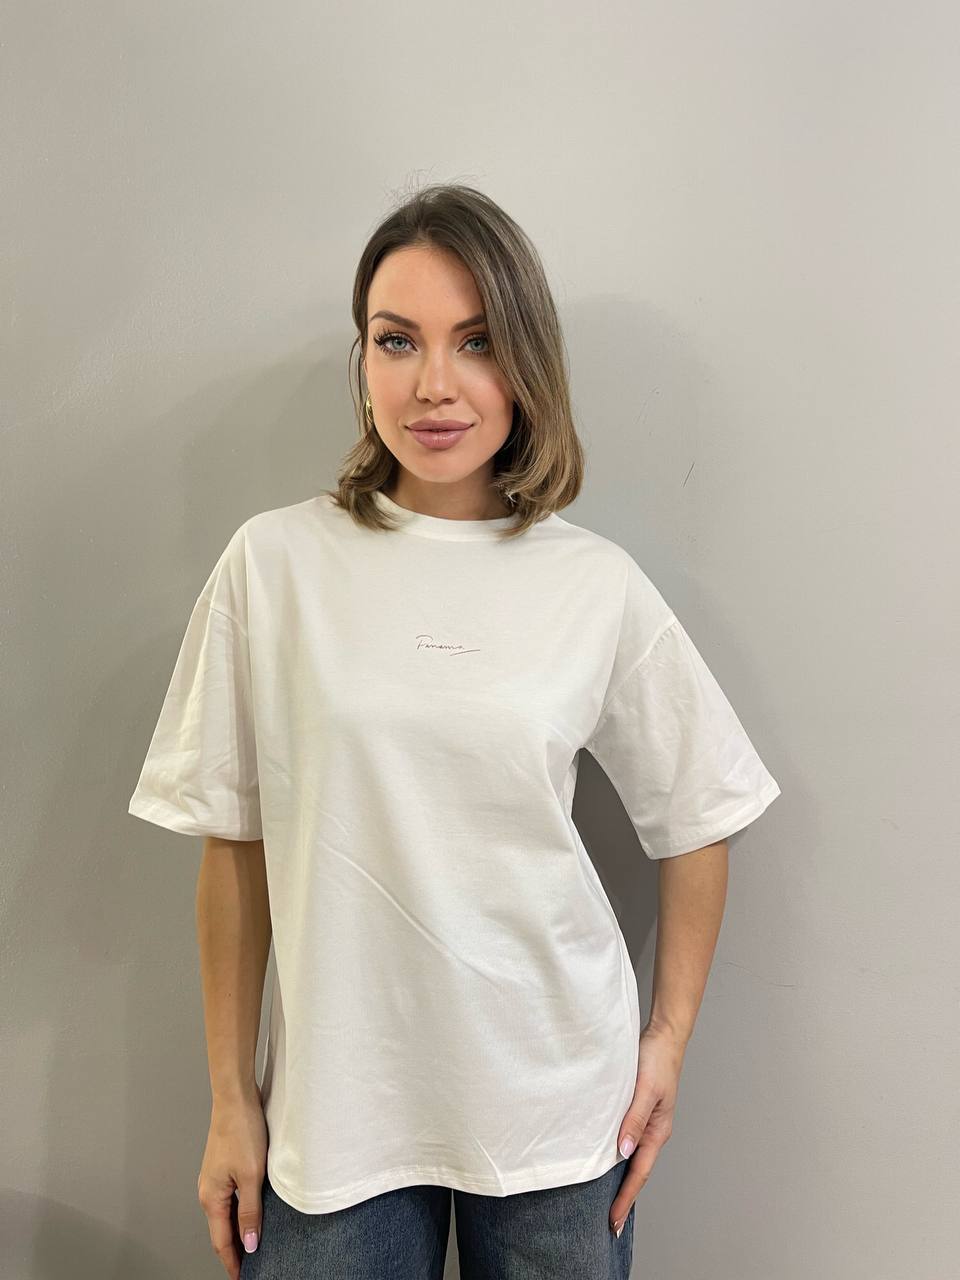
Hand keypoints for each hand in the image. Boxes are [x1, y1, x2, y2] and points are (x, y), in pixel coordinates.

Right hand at [197, 1088, 268, 1278]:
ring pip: (226, 1213)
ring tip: (255, 1243)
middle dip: (235, 1249)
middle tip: (252, 1265)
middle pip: (221, 1230)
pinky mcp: (223, 1167)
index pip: (222, 1241)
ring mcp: (214, 1178)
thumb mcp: (252, 1176)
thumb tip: (249, 1243)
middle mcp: (208, 1191)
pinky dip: (240, 1210)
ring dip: (239, 1229)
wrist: (235, 1098)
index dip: (233, 1262)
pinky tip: (254, 1210)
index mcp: (211, 1198)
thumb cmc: (241, 1130)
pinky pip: (231, 1197)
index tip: (243, 1278)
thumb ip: (250, 1211)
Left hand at [608, 1023, 685, 1235]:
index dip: (625, 1197)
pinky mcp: (637, 1110)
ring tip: (606, 1198)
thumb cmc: (657, 1060)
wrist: (663, 1036)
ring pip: (632, 1157)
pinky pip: (627, 1139)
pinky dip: (618, 1156)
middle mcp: (653, 1131)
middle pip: (636, 1171)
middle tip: (609, 1222)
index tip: (613, 1220)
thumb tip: (623, 1151)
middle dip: (624, 1197)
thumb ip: (634, 1119)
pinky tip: (606, 1158)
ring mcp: (646, 1122)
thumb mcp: (645, 1090)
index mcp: (657, 1131)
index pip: (639, 1173)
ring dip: (620, 1178)